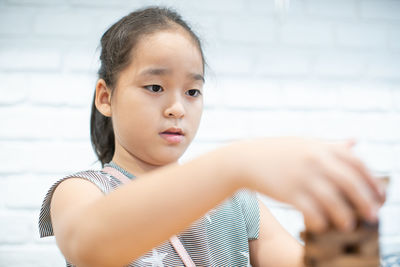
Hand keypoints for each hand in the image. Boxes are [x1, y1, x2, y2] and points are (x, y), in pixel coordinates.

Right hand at [227, 137, 384, 231]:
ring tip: (348, 226)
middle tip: (372, 216)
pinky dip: (320, 221)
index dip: (372, 182)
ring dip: (344, 215)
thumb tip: (355, 142)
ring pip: (332, 200)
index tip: (380, 197)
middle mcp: (314, 159)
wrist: (246, 158)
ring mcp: (301, 176)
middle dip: (365, 201)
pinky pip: (311, 211)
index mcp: (321, 147)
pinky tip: (321, 226)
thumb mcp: (305, 143)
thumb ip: (331, 144)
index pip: (357, 163)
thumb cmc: (278, 152)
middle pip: (350, 182)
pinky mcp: (288, 192)